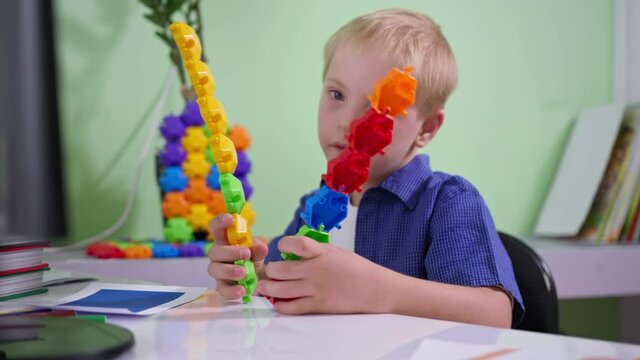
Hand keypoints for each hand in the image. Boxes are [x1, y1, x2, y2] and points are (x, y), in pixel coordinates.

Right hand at [207, 214, 267, 299]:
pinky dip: (231, 291)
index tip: (229, 218)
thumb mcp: (258, 252)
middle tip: (246, 254)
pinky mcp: (222, 287)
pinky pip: (222, 289)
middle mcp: (218, 255)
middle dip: (230, 252)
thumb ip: (258, 249)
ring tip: (243, 273)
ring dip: (229, 270)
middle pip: (214, 251)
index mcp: (225, 241)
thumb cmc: (252, 259)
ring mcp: (218, 272)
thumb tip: (261, 247)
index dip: (220, 222)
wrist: (257, 280)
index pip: (216, 228)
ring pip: (215, 269)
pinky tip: (242, 291)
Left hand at [257, 235, 388, 313]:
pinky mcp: (318, 305)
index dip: (282, 244)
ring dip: (268, 288)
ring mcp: (315, 289)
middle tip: (268, 271)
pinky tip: (277, 302)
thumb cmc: (356, 268)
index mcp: (321, 253)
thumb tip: (293, 253)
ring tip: (264, 287)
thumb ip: (315, 252)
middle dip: (269, 270)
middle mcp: (315, 271)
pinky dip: (280, 306)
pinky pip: (292, 307)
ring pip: (281, 290)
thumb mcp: (335, 252)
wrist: (374, 288)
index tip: (280, 247)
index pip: (295, 244)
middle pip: (280, 270)